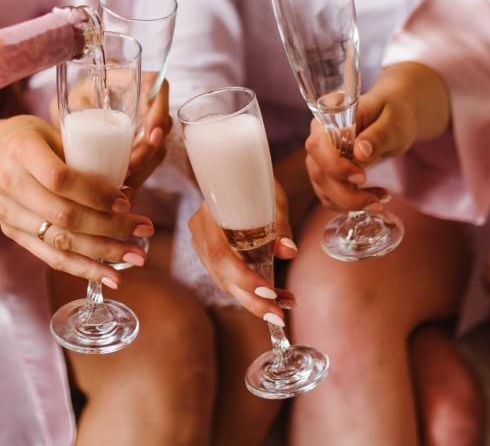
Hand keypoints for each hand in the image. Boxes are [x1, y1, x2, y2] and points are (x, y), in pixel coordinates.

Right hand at [0, 116, 154, 286]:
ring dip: (102, 253)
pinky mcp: (10, 232)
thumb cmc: (35, 139)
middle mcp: (7, 182)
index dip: (96, 194)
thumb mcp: (56, 131)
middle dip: (110, 227)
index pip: (60, 179)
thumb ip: (85, 155)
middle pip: (63, 215)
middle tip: (145, 229)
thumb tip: (129, 189)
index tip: (127, 201)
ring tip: (136, 256)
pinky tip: (108, 276)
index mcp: (20, 149)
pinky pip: (50, 256)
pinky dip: (82, 268)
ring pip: (59, 240)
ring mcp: (6, 211)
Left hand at [51, 74, 172, 190]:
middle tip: (131, 168)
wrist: (74, 113)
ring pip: (158, 148)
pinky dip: (138, 177)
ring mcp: (147, 127)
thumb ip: (78, 107)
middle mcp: (145, 103)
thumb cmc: (73, 100)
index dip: (161, 108)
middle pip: (162, 125)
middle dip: (149, 151)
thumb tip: (83, 126)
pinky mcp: (143, 148)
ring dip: (144, 167)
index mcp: (130, 81)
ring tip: (124, 183)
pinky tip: (124, 190)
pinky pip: (149, 163)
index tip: (151, 133)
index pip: (158, 85)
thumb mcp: (71, 99)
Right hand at [188, 183, 296, 321]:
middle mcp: (200, 231)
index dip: (242, 277)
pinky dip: (249, 291)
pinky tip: (273, 297)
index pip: (219, 254)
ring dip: (253, 299)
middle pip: (221, 274)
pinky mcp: (210, 254)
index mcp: (208, 214)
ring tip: (282, 307)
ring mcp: (202, 244)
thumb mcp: (270, 197)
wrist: (236, 173)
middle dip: (251, 300)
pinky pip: (226, 278)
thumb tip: (289, 251)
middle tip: (279, 315)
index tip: (269, 290)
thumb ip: (278, 224)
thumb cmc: (254, 180)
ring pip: (224, 281)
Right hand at [304, 88, 417, 211]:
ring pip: (322, 188)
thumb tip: (361, 151)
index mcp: (330, 121)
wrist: (392, 121)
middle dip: (344, 193)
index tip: (362, 178)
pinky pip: (328, 196)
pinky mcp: (328, 175)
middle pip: (318, 172)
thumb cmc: (393, 115)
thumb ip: (378, 135)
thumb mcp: (394, 122)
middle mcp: (319, 141)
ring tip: (379, 200)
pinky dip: (349, 205)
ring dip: (348, 202)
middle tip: (375, 201)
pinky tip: (372, 198)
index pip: (318, 146)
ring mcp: (320, 160)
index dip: (335, 166)